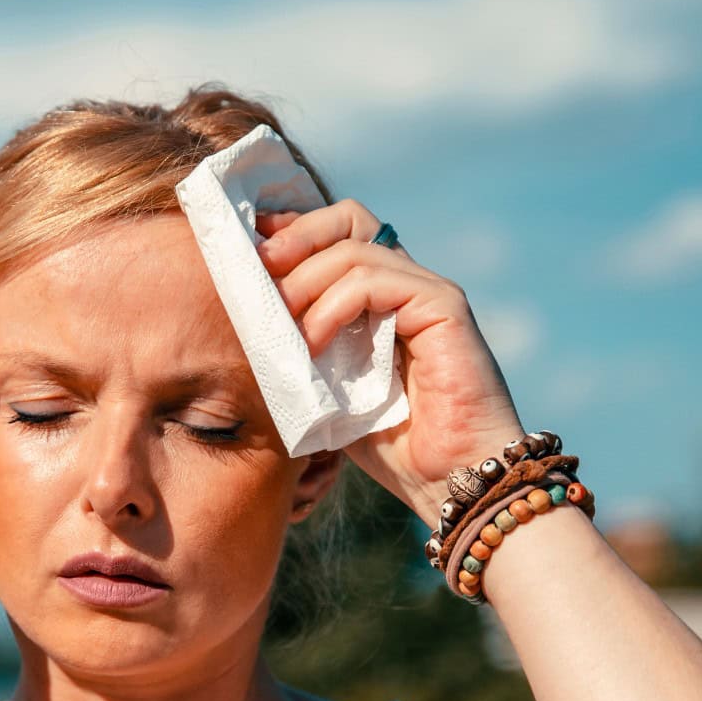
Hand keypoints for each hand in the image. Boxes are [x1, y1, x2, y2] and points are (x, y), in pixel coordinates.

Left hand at [255, 202, 523, 524]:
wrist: (453, 482)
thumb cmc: (400, 449)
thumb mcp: (333, 392)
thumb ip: (306, 352)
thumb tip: (250, 321)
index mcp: (387, 300)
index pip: (339, 234)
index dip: (292, 233)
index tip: (248, 252)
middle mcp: (410, 285)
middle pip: (349, 219)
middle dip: (295, 237)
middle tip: (257, 271)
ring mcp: (429, 292)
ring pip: (353, 248)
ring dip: (304, 283)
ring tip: (282, 329)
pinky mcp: (443, 307)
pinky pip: (374, 280)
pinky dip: (332, 307)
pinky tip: (313, 345)